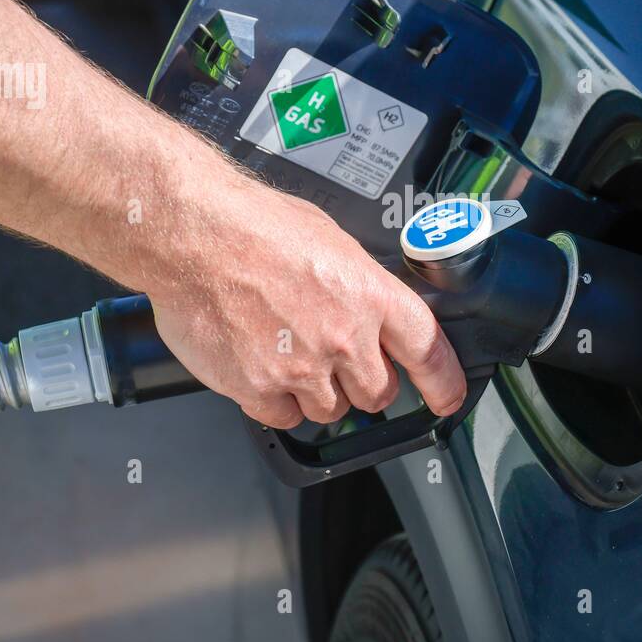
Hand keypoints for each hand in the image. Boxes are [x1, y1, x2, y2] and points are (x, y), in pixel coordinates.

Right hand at [148, 173, 466, 427]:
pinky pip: (283, 417)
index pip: (428, 350)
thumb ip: (359, 285)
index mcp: (370, 295)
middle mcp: (344, 337)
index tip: (448, 398)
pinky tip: (260, 365)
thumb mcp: (332, 240)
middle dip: (362, 382)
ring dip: (316, 392)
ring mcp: (302, 368)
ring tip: (286, 350)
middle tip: (334, 358)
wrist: (193, 234)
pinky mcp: (259, 388)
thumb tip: (368, 307)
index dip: (445, 382)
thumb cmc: (254, 224)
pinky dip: (275, 401)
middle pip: (378, 393)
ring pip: (330, 411)